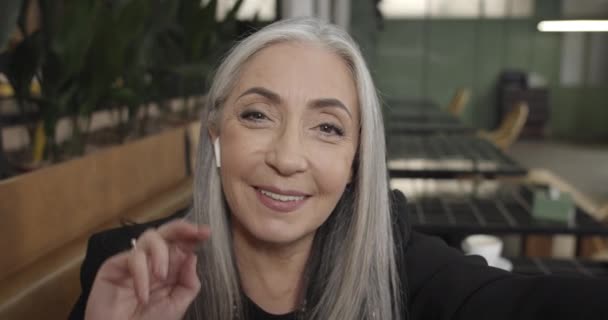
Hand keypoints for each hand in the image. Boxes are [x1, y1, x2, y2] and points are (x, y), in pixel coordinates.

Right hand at [84, 220, 210, 319]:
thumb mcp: (176, 305)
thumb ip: (188, 283)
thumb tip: (192, 256)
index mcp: (170, 268)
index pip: (181, 244)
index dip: (193, 235)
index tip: (206, 232)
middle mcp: (153, 260)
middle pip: (166, 232)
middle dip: (182, 228)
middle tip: (194, 232)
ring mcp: (134, 261)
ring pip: (150, 237)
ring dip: (160, 254)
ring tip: (161, 277)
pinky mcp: (114, 265)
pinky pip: (133, 258)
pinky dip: (141, 275)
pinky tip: (142, 295)